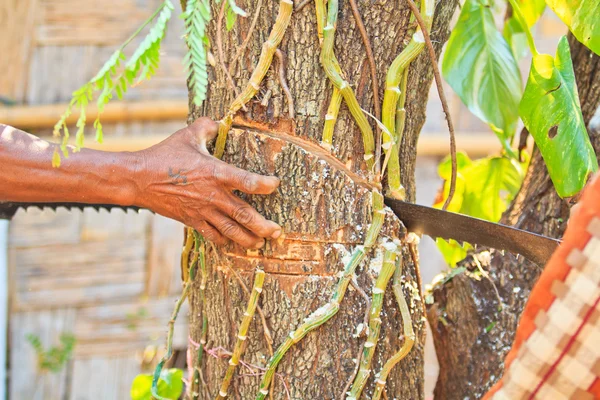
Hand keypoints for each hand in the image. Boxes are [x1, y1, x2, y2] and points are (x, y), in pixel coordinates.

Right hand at [135, 118, 281, 247]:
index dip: (265, 185)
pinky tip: (233, 242)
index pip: (248, 181)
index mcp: (216, 172)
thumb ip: (206, 127)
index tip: (275, 185)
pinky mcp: (192, 220)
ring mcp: (203, 210)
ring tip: (260, 243)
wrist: (139, 179)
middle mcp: (213, 195)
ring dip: (248, 238)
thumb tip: (218, 121)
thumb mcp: (187, 135)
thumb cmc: (164, 155)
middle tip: (277, 231)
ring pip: (231, 230)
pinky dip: (225, 240)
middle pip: (244, 214)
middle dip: (263, 226)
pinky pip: (212, 235)